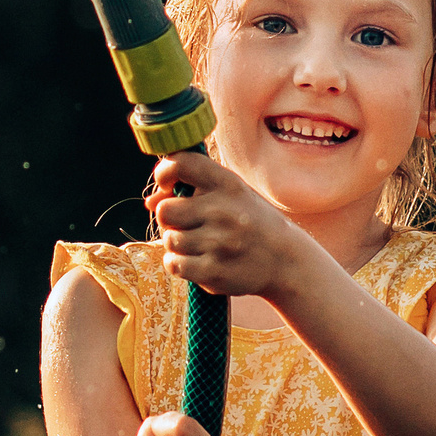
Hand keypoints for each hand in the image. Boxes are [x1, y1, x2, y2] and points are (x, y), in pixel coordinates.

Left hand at [148, 152, 299, 298]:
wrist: (286, 261)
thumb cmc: (250, 222)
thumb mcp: (231, 196)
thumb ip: (193, 189)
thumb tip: (150, 201)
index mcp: (228, 185)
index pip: (181, 163)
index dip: (164, 171)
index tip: (166, 184)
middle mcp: (223, 211)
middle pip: (165, 210)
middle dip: (170, 218)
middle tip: (187, 223)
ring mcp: (218, 243)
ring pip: (168, 239)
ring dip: (176, 243)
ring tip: (198, 244)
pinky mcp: (214, 272)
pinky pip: (173, 264)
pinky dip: (178, 264)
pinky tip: (195, 261)